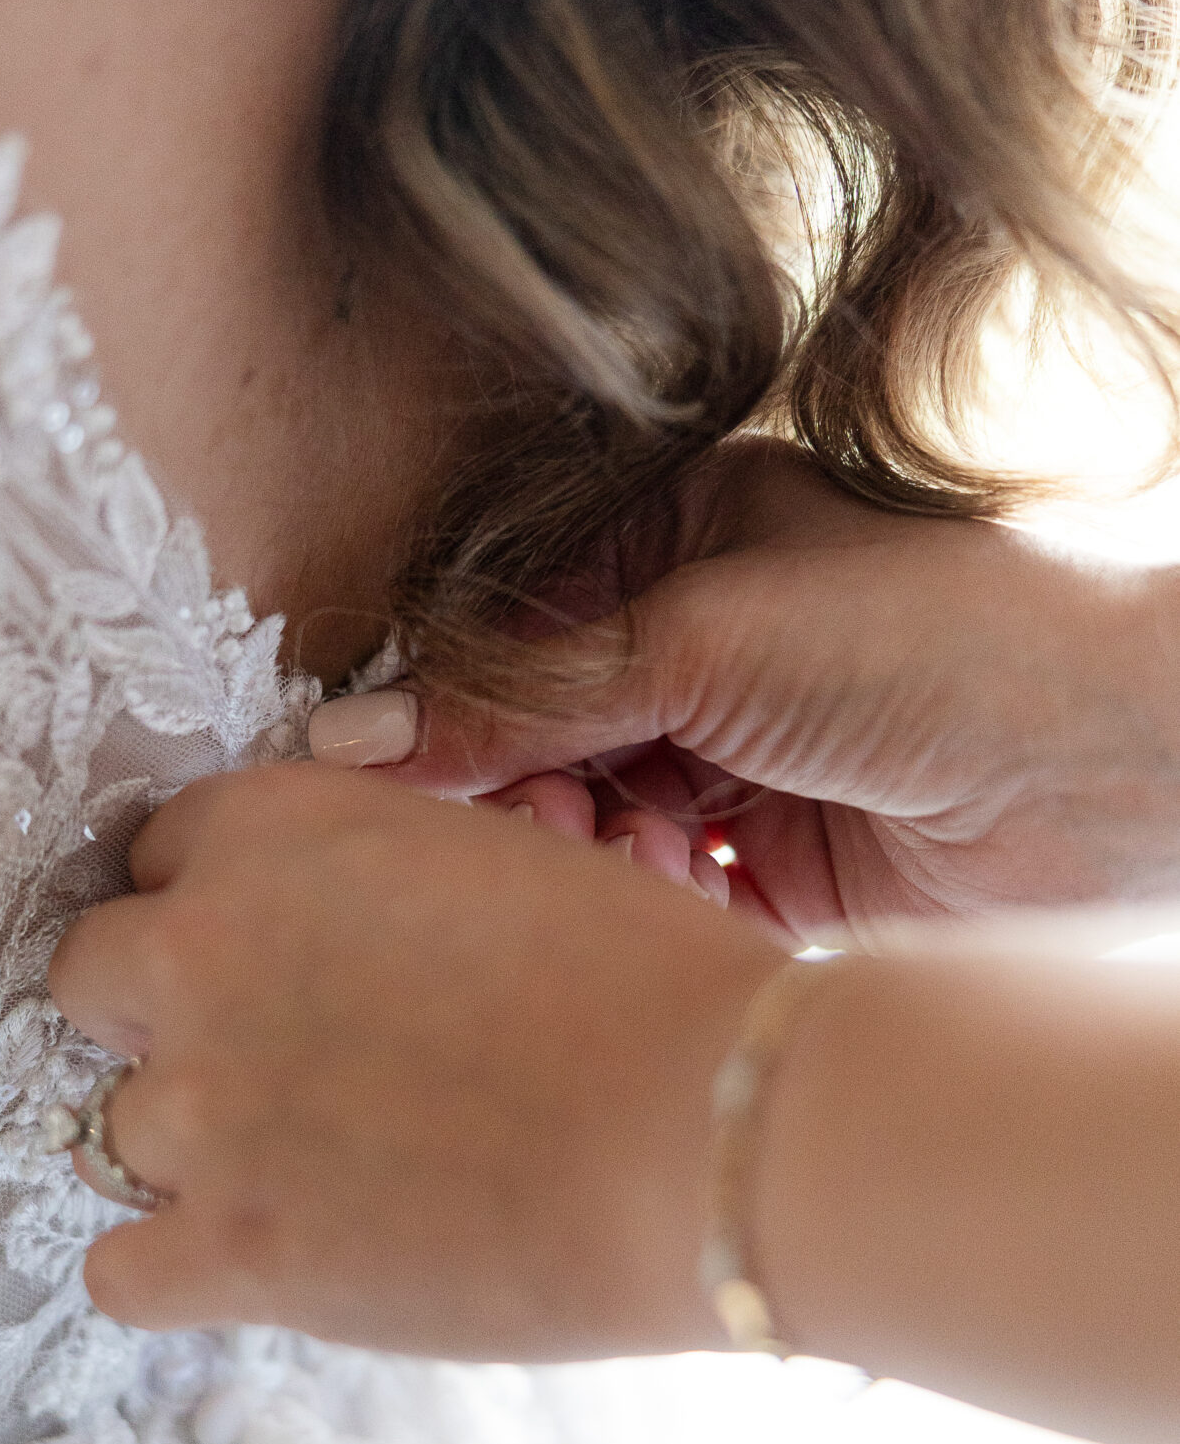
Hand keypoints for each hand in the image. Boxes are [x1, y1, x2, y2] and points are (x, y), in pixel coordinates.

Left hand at [47, 763, 777, 1352]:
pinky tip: (248, 1262)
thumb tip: (336, 946)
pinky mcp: (228, 1249)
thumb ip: (370, 884)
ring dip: (188, 1151)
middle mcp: (201, 951)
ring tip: (304, 1176)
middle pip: (94, 980)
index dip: (221, 913)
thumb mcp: (495, 859)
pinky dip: (171, 1271)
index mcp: (271, 828)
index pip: (163, 856)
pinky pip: (119, 1271)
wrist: (708, 1131)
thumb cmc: (648, 986)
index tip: (278, 962)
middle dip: (166, 1018)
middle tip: (272, 1065)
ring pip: (107, 1131)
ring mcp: (201, 1107)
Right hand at [309, 444, 1179, 943]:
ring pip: (580, 826)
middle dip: (514, 795)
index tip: (371, 780)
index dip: (439, 709)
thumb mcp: (703, 636)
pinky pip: (648, 894)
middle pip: (532, 739)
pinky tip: (675, 892)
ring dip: (580, 854)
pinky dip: (643, 901)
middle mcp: (699, 647)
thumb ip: (518, 699)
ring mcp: (731, 759)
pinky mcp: (766, 868)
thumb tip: (341, 742)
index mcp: (680, 541)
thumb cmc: (939, 639)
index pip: (505, 632)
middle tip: (522, 832)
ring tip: (623, 855)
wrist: (1120, 763)